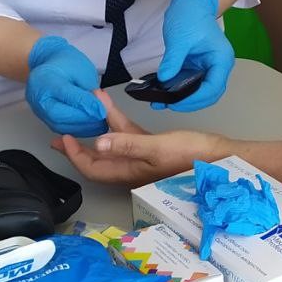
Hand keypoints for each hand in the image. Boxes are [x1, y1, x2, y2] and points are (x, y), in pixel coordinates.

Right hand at [25, 35, 106, 136]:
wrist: (49, 63)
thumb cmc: (65, 62)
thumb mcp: (81, 69)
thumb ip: (89, 88)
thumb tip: (99, 106)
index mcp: (46, 79)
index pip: (67, 95)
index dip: (87, 104)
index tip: (102, 110)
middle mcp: (39, 96)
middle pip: (60, 114)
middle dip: (84, 119)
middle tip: (102, 118)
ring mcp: (39, 109)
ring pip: (59, 125)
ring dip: (81, 127)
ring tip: (99, 124)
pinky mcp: (44, 117)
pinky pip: (60, 127)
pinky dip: (76, 129)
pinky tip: (89, 127)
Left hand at [53, 91, 225, 187]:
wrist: (221, 157)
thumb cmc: (191, 154)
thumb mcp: (157, 147)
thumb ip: (127, 144)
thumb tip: (97, 144)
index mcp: (130, 173)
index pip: (93, 168)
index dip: (76, 155)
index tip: (65, 137)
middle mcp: (132, 169)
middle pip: (98, 159)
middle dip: (79, 146)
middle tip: (60, 134)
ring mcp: (143, 158)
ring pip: (113, 144)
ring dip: (100, 127)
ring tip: (86, 109)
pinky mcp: (155, 148)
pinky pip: (130, 136)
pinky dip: (119, 123)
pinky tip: (112, 108)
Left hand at [156, 0, 234, 111]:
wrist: (191, 0)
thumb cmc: (191, 15)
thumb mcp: (180, 38)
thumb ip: (173, 61)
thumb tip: (163, 80)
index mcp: (221, 60)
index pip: (213, 87)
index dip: (195, 99)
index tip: (175, 102)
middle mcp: (217, 66)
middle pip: (208, 94)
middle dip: (189, 102)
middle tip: (167, 104)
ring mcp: (206, 67)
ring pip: (198, 91)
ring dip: (182, 98)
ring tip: (160, 101)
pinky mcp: (195, 66)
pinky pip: (188, 83)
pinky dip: (176, 89)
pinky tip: (161, 91)